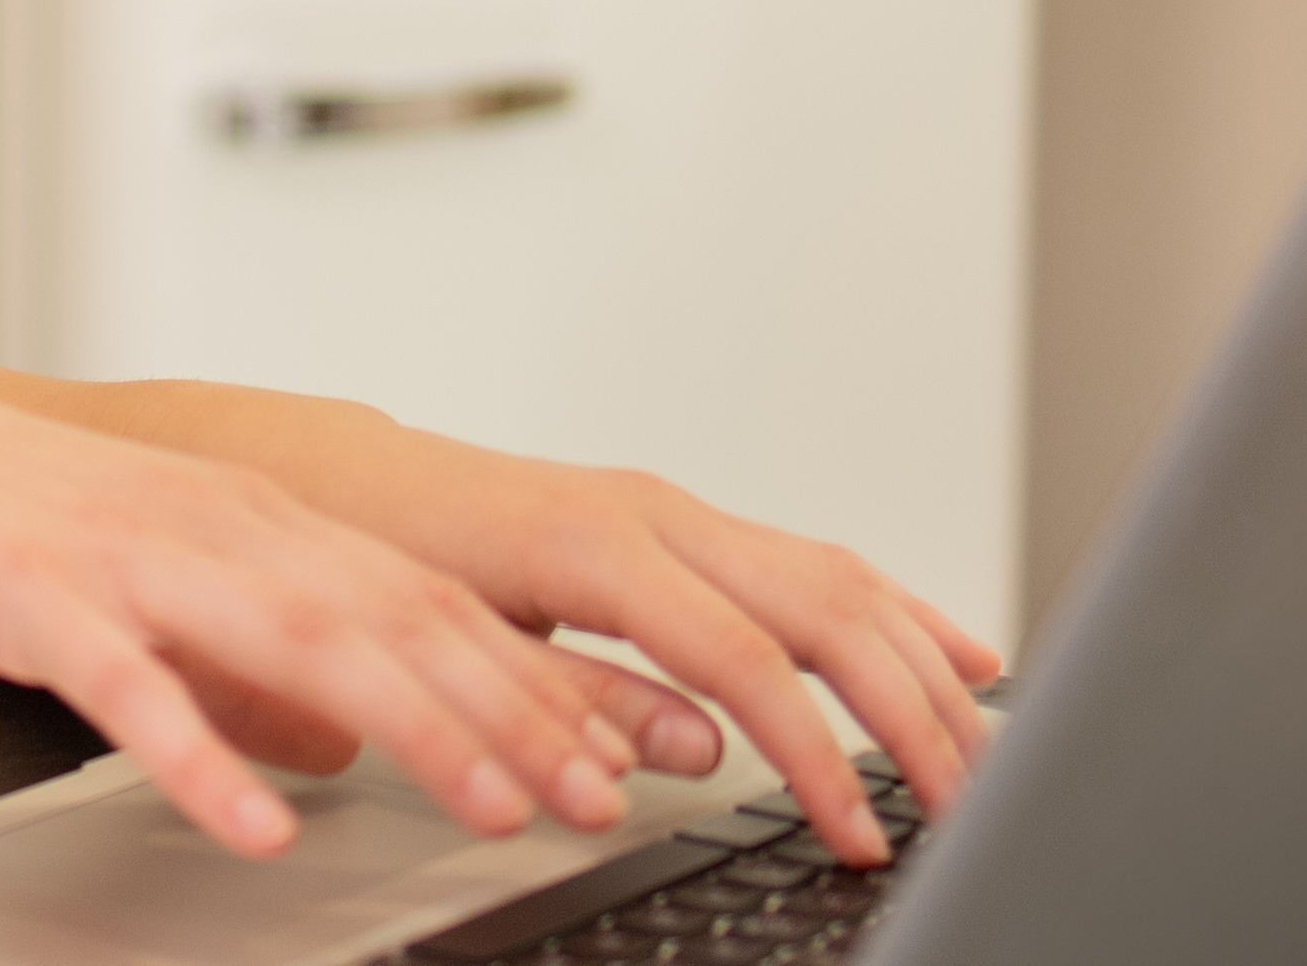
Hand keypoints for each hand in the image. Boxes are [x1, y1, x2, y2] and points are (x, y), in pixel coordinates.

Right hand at [0, 349, 709, 856]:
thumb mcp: (139, 577)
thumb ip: (243, 652)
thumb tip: (333, 745)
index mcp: (248, 519)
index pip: (425, 600)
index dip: (529, 679)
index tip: (613, 755)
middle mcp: (211, 527)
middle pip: (397, 620)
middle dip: (514, 713)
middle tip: (598, 795)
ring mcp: (126, 558)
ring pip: (304, 643)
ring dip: (416, 730)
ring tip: (492, 808)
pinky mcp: (32, 600)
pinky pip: (135, 690)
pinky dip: (206, 760)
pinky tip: (256, 825)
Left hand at [208, 407, 1004, 865]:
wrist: (322, 476)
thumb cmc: (361, 558)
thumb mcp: (441, 651)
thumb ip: (567, 704)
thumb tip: (689, 756)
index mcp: (592, 548)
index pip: (744, 659)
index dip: (814, 753)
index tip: (861, 829)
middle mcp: (649, 515)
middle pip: (821, 610)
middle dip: (907, 714)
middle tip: (963, 808)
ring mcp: (671, 512)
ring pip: (834, 579)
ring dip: (921, 667)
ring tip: (985, 752)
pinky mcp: (677, 526)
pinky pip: (812, 564)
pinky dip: (893, 612)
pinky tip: (954, 655)